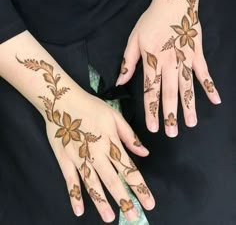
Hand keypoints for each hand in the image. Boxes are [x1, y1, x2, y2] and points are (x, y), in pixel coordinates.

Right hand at [16, 57, 154, 222]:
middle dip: (124, 200)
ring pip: (93, 184)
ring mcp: (79, 158)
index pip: (129, 170)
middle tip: (134, 217)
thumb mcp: (115, 116)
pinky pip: (70, 180)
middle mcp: (97, 154)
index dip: (140, 187)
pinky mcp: (64, 159)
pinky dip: (74, 196)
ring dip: (102, 202)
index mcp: (111, 143)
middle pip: (113, 181)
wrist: (63, 101)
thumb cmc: (91, 107)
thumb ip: (129, 136)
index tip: (149, 203)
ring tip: (110, 218)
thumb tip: (145, 153)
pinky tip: (79, 210)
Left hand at [116, 0, 220, 136]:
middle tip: (172, 133)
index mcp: (152, 61)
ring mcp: (186, 59)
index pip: (151, 90)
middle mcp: (169, 64)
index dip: (151, 110)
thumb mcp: (134, 39)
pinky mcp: (197, 54)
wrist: (173, 2)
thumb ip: (128, 62)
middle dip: (170, 114)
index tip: (153, 127)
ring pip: (187, 87)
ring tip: (191, 123)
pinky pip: (204, 73)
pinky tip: (216, 100)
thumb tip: (119, 81)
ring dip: (189, 106)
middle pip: (170, 93)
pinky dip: (210, 86)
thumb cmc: (151, 21)